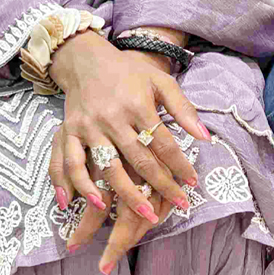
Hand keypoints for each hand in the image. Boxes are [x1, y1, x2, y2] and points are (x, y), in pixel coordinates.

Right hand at [46, 33, 212, 274]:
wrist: (85, 59)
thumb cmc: (128, 72)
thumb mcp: (160, 81)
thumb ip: (182, 108)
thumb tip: (204, 137)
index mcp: (137, 104)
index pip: (163, 142)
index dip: (179, 165)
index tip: (192, 184)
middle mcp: (112, 118)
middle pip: (139, 159)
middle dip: (161, 185)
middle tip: (178, 205)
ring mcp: (89, 127)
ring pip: (108, 167)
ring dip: (126, 194)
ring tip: (145, 214)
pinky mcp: (69, 132)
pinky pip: (72, 163)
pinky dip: (80, 186)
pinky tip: (95, 204)